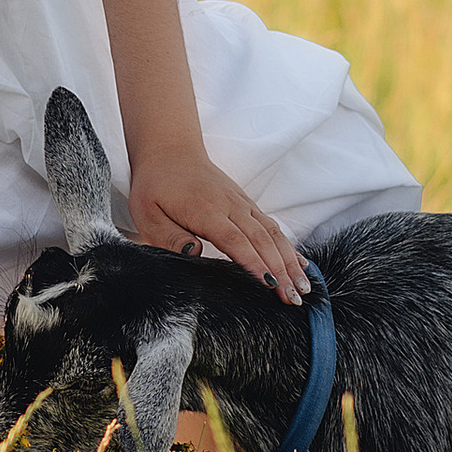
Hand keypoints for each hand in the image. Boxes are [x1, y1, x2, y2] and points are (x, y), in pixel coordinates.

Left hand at [124, 148, 311, 303]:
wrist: (170, 151)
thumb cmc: (156, 185)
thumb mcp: (148, 213)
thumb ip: (169, 236)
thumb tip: (192, 253)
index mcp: (206, 211)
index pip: (235, 241)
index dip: (254, 264)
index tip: (270, 286)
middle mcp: (231, 206)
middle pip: (262, 241)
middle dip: (281, 271)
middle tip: (294, 300)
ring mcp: (242, 204)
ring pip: (273, 234)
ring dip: (291, 261)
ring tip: (304, 288)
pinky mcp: (246, 204)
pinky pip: (272, 227)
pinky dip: (288, 247)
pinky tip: (301, 265)